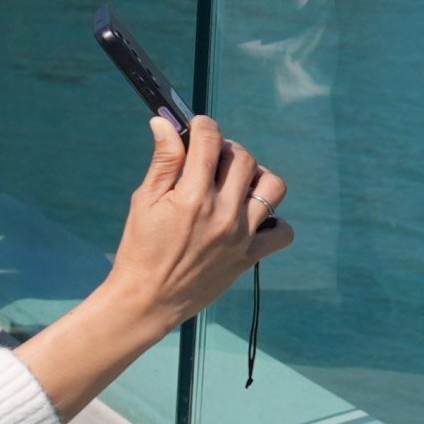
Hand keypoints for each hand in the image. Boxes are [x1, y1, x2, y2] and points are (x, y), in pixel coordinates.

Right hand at [14, 115, 293, 420]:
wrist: (148, 299)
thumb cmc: (140, 248)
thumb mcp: (144, 201)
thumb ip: (163, 161)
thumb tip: (165, 123)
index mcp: (192, 196)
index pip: (210, 141)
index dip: (204, 125)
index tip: (198, 126)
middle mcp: (223, 213)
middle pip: (243, 158)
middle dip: (226, 149)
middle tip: (210, 158)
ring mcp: (241, 236)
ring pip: (272, 187)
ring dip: (256, 176)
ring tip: (236, 183)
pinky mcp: (250, 256)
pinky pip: (283, 232)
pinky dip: (274, 221)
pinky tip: (251, 217)